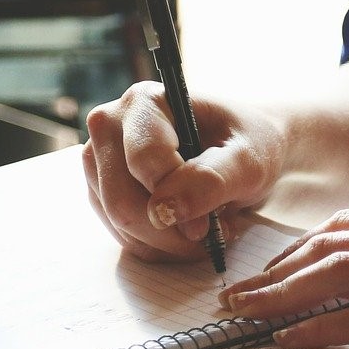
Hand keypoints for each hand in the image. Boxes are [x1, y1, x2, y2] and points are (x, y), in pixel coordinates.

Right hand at [82, 81, 287, 261]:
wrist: (244, 150)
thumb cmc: (249, 144)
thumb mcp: (248, 160)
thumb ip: (211, 179)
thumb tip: (165, 211)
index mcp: (144, 102)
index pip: (143, 161)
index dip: (179, 199)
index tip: (214, 221)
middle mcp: (111, 125)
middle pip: (122, 200)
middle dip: (171, 230)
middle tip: (213, 232)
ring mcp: (100, 160)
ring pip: (120, 224)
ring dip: (167, 242)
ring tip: (206, 228)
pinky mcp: (102, 191)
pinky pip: (122, 236)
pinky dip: (159, 246)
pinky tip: (186, 232)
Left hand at [218, 204, 348, 348]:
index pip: (348, 225)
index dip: (300, 248)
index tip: (271, 270)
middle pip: (330, 245)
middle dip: (275, 271)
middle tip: (237, 294)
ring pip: (338, 274)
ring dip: (281, 296)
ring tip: (246, 314)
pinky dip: (322, 327)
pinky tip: (292, 339)